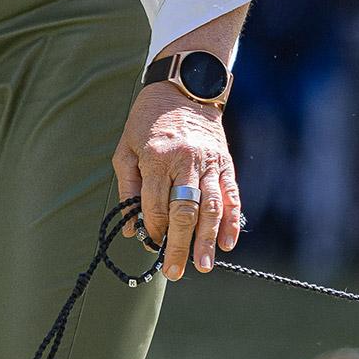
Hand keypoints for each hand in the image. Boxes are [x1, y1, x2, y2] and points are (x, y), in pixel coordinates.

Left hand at [111, 81, 241, 280]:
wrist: (185, 88)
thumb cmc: (148, 120)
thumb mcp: (126, 148)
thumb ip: (129, 188)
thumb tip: (132, 227)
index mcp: (156, 157)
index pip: (156, 203)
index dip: (154, 228)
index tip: (152, 244)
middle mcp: (185, 161)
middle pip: (184, 212)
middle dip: (179, 245)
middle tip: (175, 271)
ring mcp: (209, 163)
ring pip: (210, 208)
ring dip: (208, 240)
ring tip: (204, 265)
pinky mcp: (225, 164)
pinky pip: (231, 197)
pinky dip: (231, 222)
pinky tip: (228, 243)